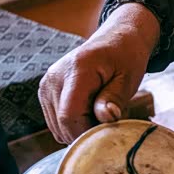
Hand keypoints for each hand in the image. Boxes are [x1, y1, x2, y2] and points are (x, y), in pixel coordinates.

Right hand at [38, 3, 160, 143]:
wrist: (116, 40)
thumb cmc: (126, 57)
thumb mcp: (128, 78)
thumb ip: (114, 98)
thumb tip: (106, 118)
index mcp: (76, 70)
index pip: (70, 116)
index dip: (88, 132)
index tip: (109, 133)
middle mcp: (54, 77)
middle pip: (62, 125)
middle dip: (87, 133)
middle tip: (109, 122)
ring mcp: (46, 85)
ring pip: (57, 128)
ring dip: (80, 130)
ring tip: (101, 114)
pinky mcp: (45, 92)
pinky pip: (56, 123)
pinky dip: (73, 125)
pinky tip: (90, 112)